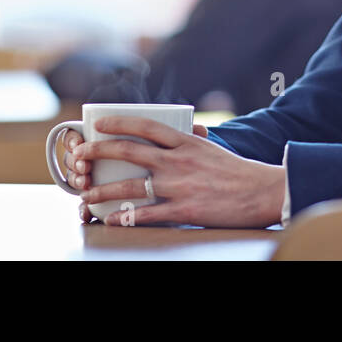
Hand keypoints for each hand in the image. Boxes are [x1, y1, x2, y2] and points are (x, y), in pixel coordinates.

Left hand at [71, 117, 285, 227]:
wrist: (262, 192)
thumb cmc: (237, 171)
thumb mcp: (213, 148)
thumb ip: (196, 138)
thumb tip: (191, 127)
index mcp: (185, 142)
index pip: (145, 126)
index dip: (117, 122)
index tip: (97, 124)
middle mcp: (178, 161)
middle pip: (129, 152)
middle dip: (98, 152)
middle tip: (79, 156)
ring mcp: (179, 186)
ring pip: (131, 186)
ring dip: (103, 190)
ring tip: (85, 194)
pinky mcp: (184, 211)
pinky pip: (147, 215)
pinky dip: (126, 217)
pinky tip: (112, 219)